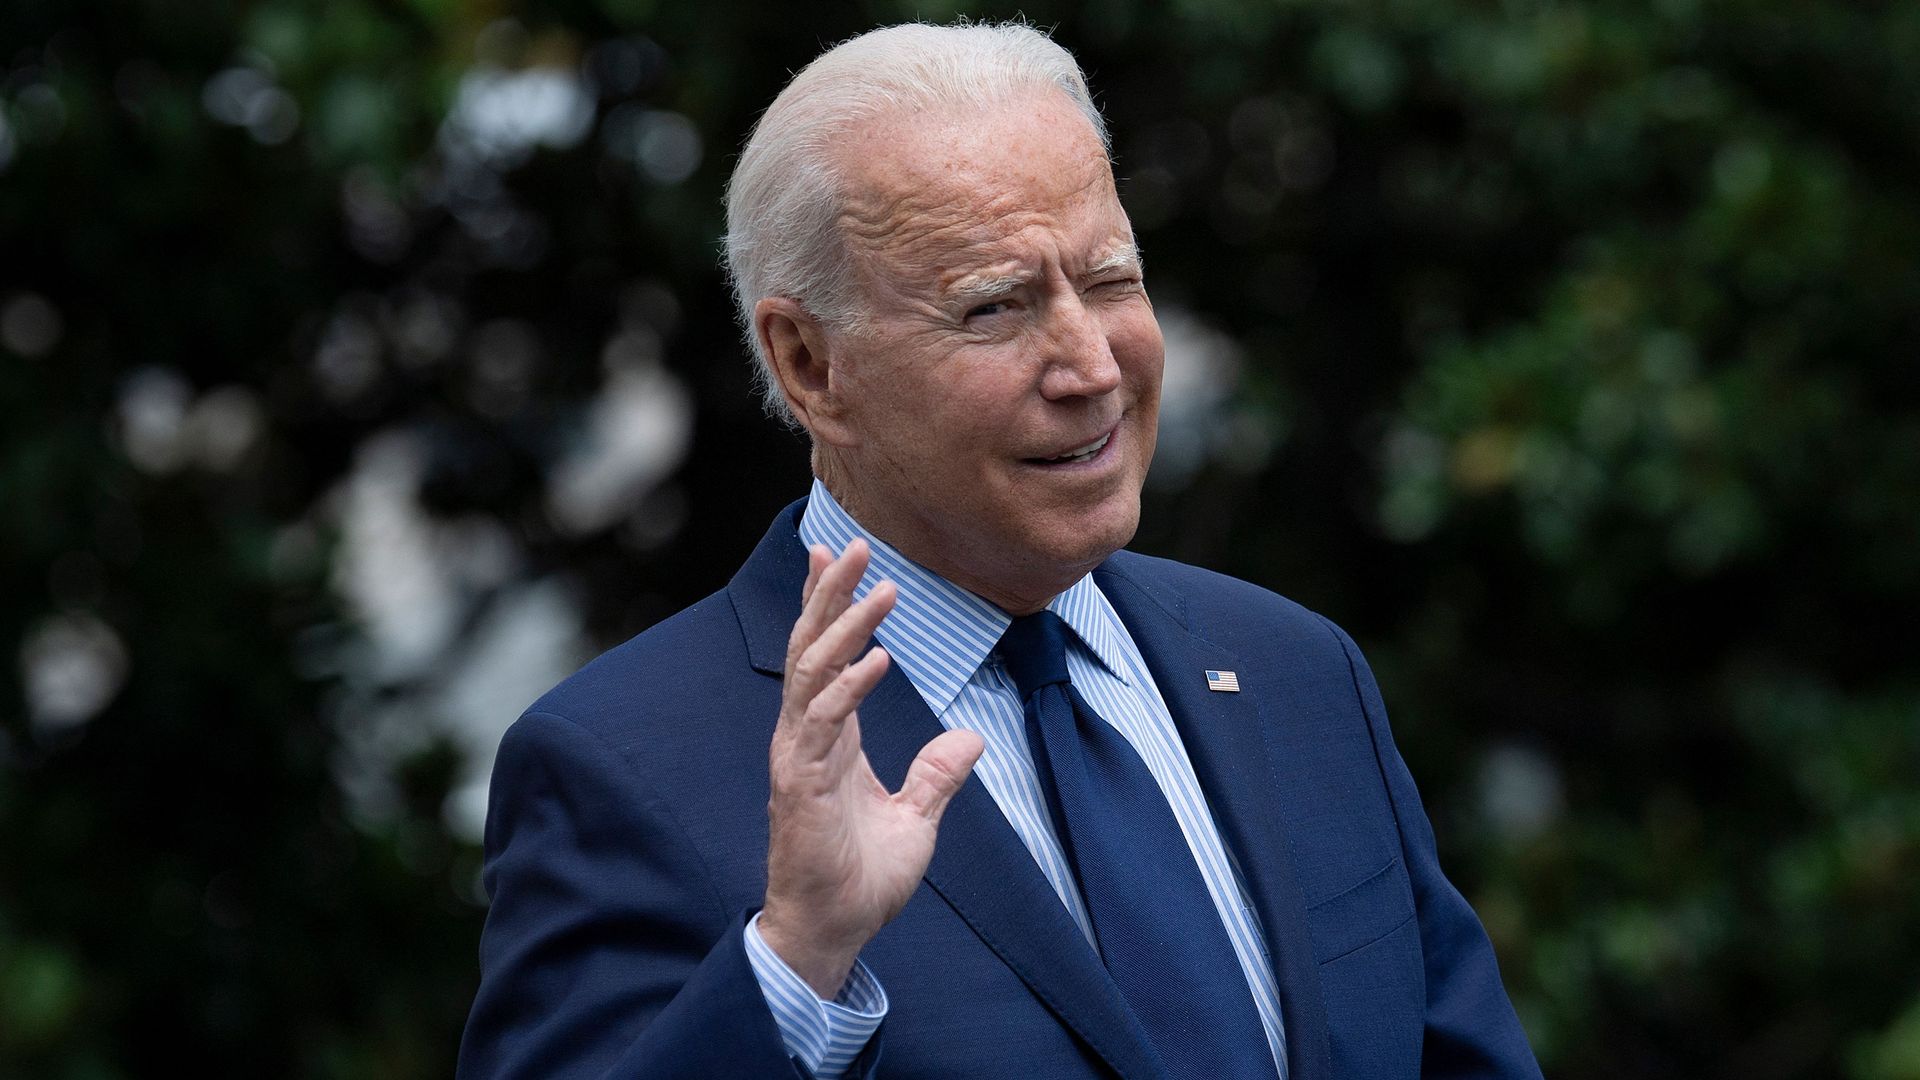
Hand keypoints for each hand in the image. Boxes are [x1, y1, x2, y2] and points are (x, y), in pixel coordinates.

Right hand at [758, 539, 984, 998]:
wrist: (834, 932)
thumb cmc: (862, 879)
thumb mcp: (916, 818)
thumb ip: (937, 775)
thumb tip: (970, 739)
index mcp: (829, 737)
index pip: (825, 656)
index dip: (829, 606)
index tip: (838, 557)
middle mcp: (807, 736)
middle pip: (812, 648)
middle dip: (830, 594)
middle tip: (851, 544)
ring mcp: (800, 757)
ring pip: (813, 673)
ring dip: (843, 626)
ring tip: (877, 587)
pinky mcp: (801, 785)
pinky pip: (824, 724)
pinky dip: (849, 687)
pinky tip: (878, 658)